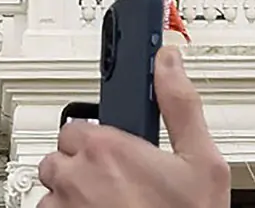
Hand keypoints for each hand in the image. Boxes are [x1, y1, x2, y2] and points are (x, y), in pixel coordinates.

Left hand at [37, 46, 229, 206]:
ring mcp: (63, 207)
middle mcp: (76, 175)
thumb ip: (180, 104)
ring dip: (73, 191)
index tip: (113, 144)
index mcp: (107, 148)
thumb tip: (168, 62)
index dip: (100, 136)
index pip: (78, 123)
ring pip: (52, 186)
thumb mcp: (202, 160)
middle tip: (117, 178)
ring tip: (110, 202)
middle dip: (85, 162)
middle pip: (62, 153)